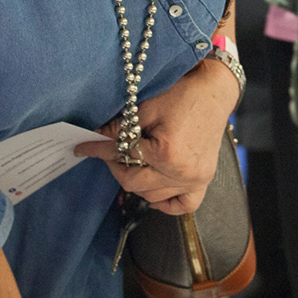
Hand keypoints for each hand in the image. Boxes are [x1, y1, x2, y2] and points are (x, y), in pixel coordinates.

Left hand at [75, 58, 237, 214]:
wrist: (214, 92)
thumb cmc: (183, 95)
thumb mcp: (146, 107)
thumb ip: (120, 127)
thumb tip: (97, 137)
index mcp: (166, 152)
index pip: (122, 156)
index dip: (99, 150)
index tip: (83, 147)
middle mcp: (181, 171)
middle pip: (134, 183)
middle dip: (116, 167)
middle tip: (109, 153)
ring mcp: (195, 179)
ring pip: (152, 195)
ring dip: (137, 182)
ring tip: (130, 164)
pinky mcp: (204, 180)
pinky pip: (183, 205)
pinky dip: (166, 203)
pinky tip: (154, 193)